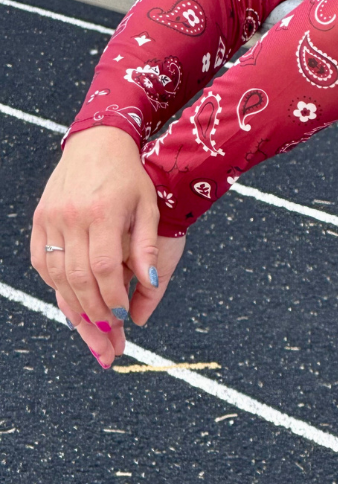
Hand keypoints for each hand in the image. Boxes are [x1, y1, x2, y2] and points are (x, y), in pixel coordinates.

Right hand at [31, 127, 166, 367]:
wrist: (97, 142)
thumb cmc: (128, 175)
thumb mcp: (147, 205)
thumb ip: (146, 246)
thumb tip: (151, 285)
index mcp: (102, 211)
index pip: (103, 268)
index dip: (112, 298)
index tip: (125, 318)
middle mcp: (71, 216)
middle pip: (77, 279)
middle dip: (94, 315)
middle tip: (110, 341)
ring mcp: (51, 218)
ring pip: (56, 276)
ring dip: (74, 308)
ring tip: (92, 334)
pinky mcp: (39, 220)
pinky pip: (41, 263)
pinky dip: (55, 287)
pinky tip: (72, 303)